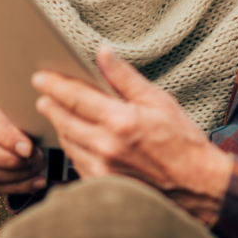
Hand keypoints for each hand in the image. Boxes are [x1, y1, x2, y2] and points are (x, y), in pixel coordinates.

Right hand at [0, 92, 46, 194]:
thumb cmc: (3, 103)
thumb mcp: (10, 99)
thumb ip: (20, 112)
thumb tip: (41, 128)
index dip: (9, 139)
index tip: (30, 149)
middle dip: (15, 161)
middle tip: (39, 159)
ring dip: (17, 177)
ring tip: (39, 171)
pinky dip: (14, 187)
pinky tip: (34, 183)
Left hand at [33, 46, 231, 224]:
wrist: (197, 185)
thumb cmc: (183, 141)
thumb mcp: (159, 100)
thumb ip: (125, 77)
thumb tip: (103, 53)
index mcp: (121, 121)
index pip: (76, 98)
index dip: (54, 85)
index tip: (40, 77)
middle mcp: (107, 147)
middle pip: (64, 121)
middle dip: (51, 104)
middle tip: (43, 93)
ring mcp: (103, 169)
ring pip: (68, 142)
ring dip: (60, 125)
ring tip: (57, 112)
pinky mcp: (103, 185)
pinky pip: (77, 162)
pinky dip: (72, 146)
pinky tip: (76, 138)